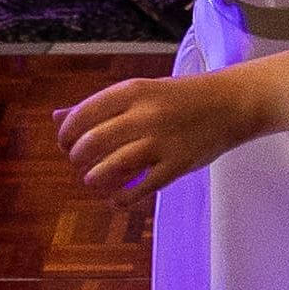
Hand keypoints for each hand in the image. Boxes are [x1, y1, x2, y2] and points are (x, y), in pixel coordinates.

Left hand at [56, 63, 273, 199]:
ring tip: (94, 179)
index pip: (83, 114)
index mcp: (134, 90)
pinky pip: (141, 189)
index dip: (66, 133)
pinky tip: (116, 198)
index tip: (65, 143)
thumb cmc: (180, 98)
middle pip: (93, 142)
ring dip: (94, 178)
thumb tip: (56, 117)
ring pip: (113, 167)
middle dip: (77, 158)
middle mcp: (146, 114)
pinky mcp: (178, 165)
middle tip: (79, 162)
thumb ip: (100, 106)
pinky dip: (121, 198)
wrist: (231, 103)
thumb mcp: (141, 91)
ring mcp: (162, 142)